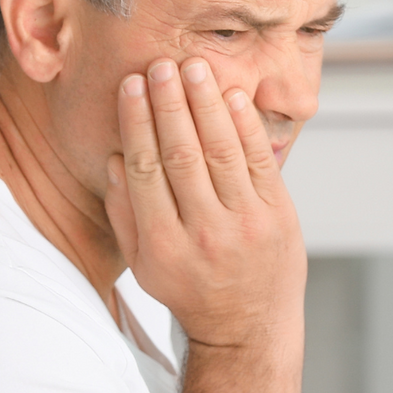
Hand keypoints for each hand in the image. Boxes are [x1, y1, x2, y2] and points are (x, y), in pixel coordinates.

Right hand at [104, 57, 304, 349]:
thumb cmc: (190, 290)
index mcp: (164, 247)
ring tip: (194, 68)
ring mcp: (245, 225)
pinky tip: (232, 95)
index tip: (130, 86)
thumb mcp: (144, 265)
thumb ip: (125, 214)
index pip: (146, 170)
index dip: (137, 123)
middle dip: (169, 105)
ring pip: (222, 152)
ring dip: (206, 105)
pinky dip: (245, 125)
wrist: (249, 327)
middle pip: (182, 155)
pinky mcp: (278, 216)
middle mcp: (204, 235)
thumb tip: (114, 158)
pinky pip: (259, 161)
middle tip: (160, 65)